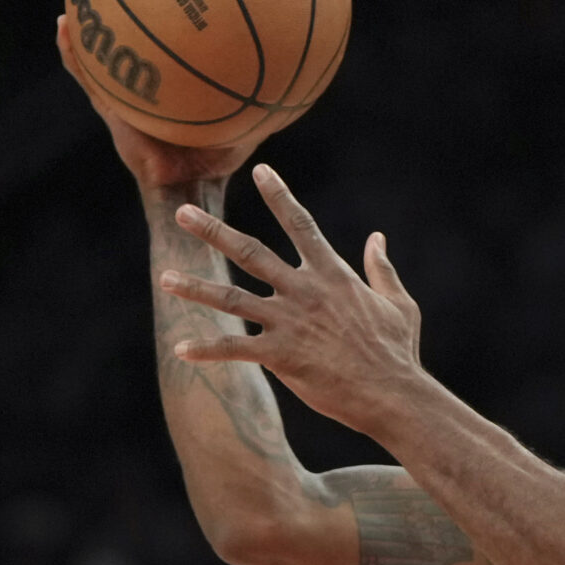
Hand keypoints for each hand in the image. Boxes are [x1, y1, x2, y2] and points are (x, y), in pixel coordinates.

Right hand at [55, 13, 267, 192]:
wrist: (189, 195)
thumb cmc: (217, 160)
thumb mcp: (242, 122)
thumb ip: (258, 97)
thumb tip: (291, 67)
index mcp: (167, 97)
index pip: (156, 61)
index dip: (152, 33)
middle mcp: (142, 97)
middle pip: (125, 54)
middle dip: (114, 24)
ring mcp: (125, 106)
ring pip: (99, 67)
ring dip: (84, 39)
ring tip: (71, 7)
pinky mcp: (113, 116)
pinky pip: (92, 83)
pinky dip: (77, 58)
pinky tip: (66, 31)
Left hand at [158, 165, 426, 431]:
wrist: (393, 393)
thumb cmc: (398, 352)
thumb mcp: (399, 303)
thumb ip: (382, 268)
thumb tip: (378, 238)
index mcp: (332, 274)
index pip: (300, 224)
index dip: (279, 195)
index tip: (260, 170)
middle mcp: (304, 291)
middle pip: (250, 252)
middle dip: (213, 231)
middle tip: (182, 212)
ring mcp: (289, 322)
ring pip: (232, 298)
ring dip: (196, 287)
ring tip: (165, 277)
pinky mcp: (281, 355)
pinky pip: (235, 349)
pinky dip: (207, 349)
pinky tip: (180, 349)